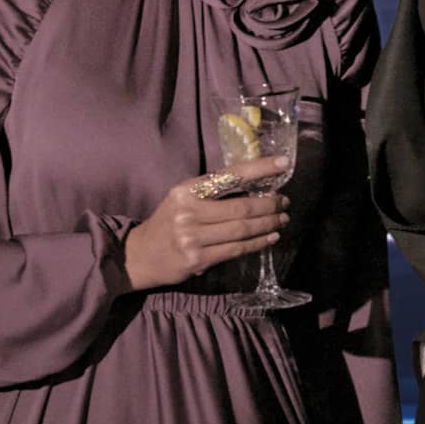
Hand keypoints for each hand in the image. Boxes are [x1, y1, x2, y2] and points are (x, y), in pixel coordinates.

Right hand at [122, 159, 290, 291]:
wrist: (140, 255)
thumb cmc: (168, 222)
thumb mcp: (183, 198)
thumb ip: (211, 192)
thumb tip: (254, 185)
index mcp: (187, 190)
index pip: (230, 175)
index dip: (259, 169)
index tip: (283, 164)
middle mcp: (189, 212)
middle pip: (241, 207)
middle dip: (269, 204)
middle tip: (284, 202)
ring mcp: (193, 237)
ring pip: (242, 229)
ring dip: (267, 224)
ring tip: (282, 219)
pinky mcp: (197, 260)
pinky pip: (236, 250)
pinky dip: (257, 243)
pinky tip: (269, 237)